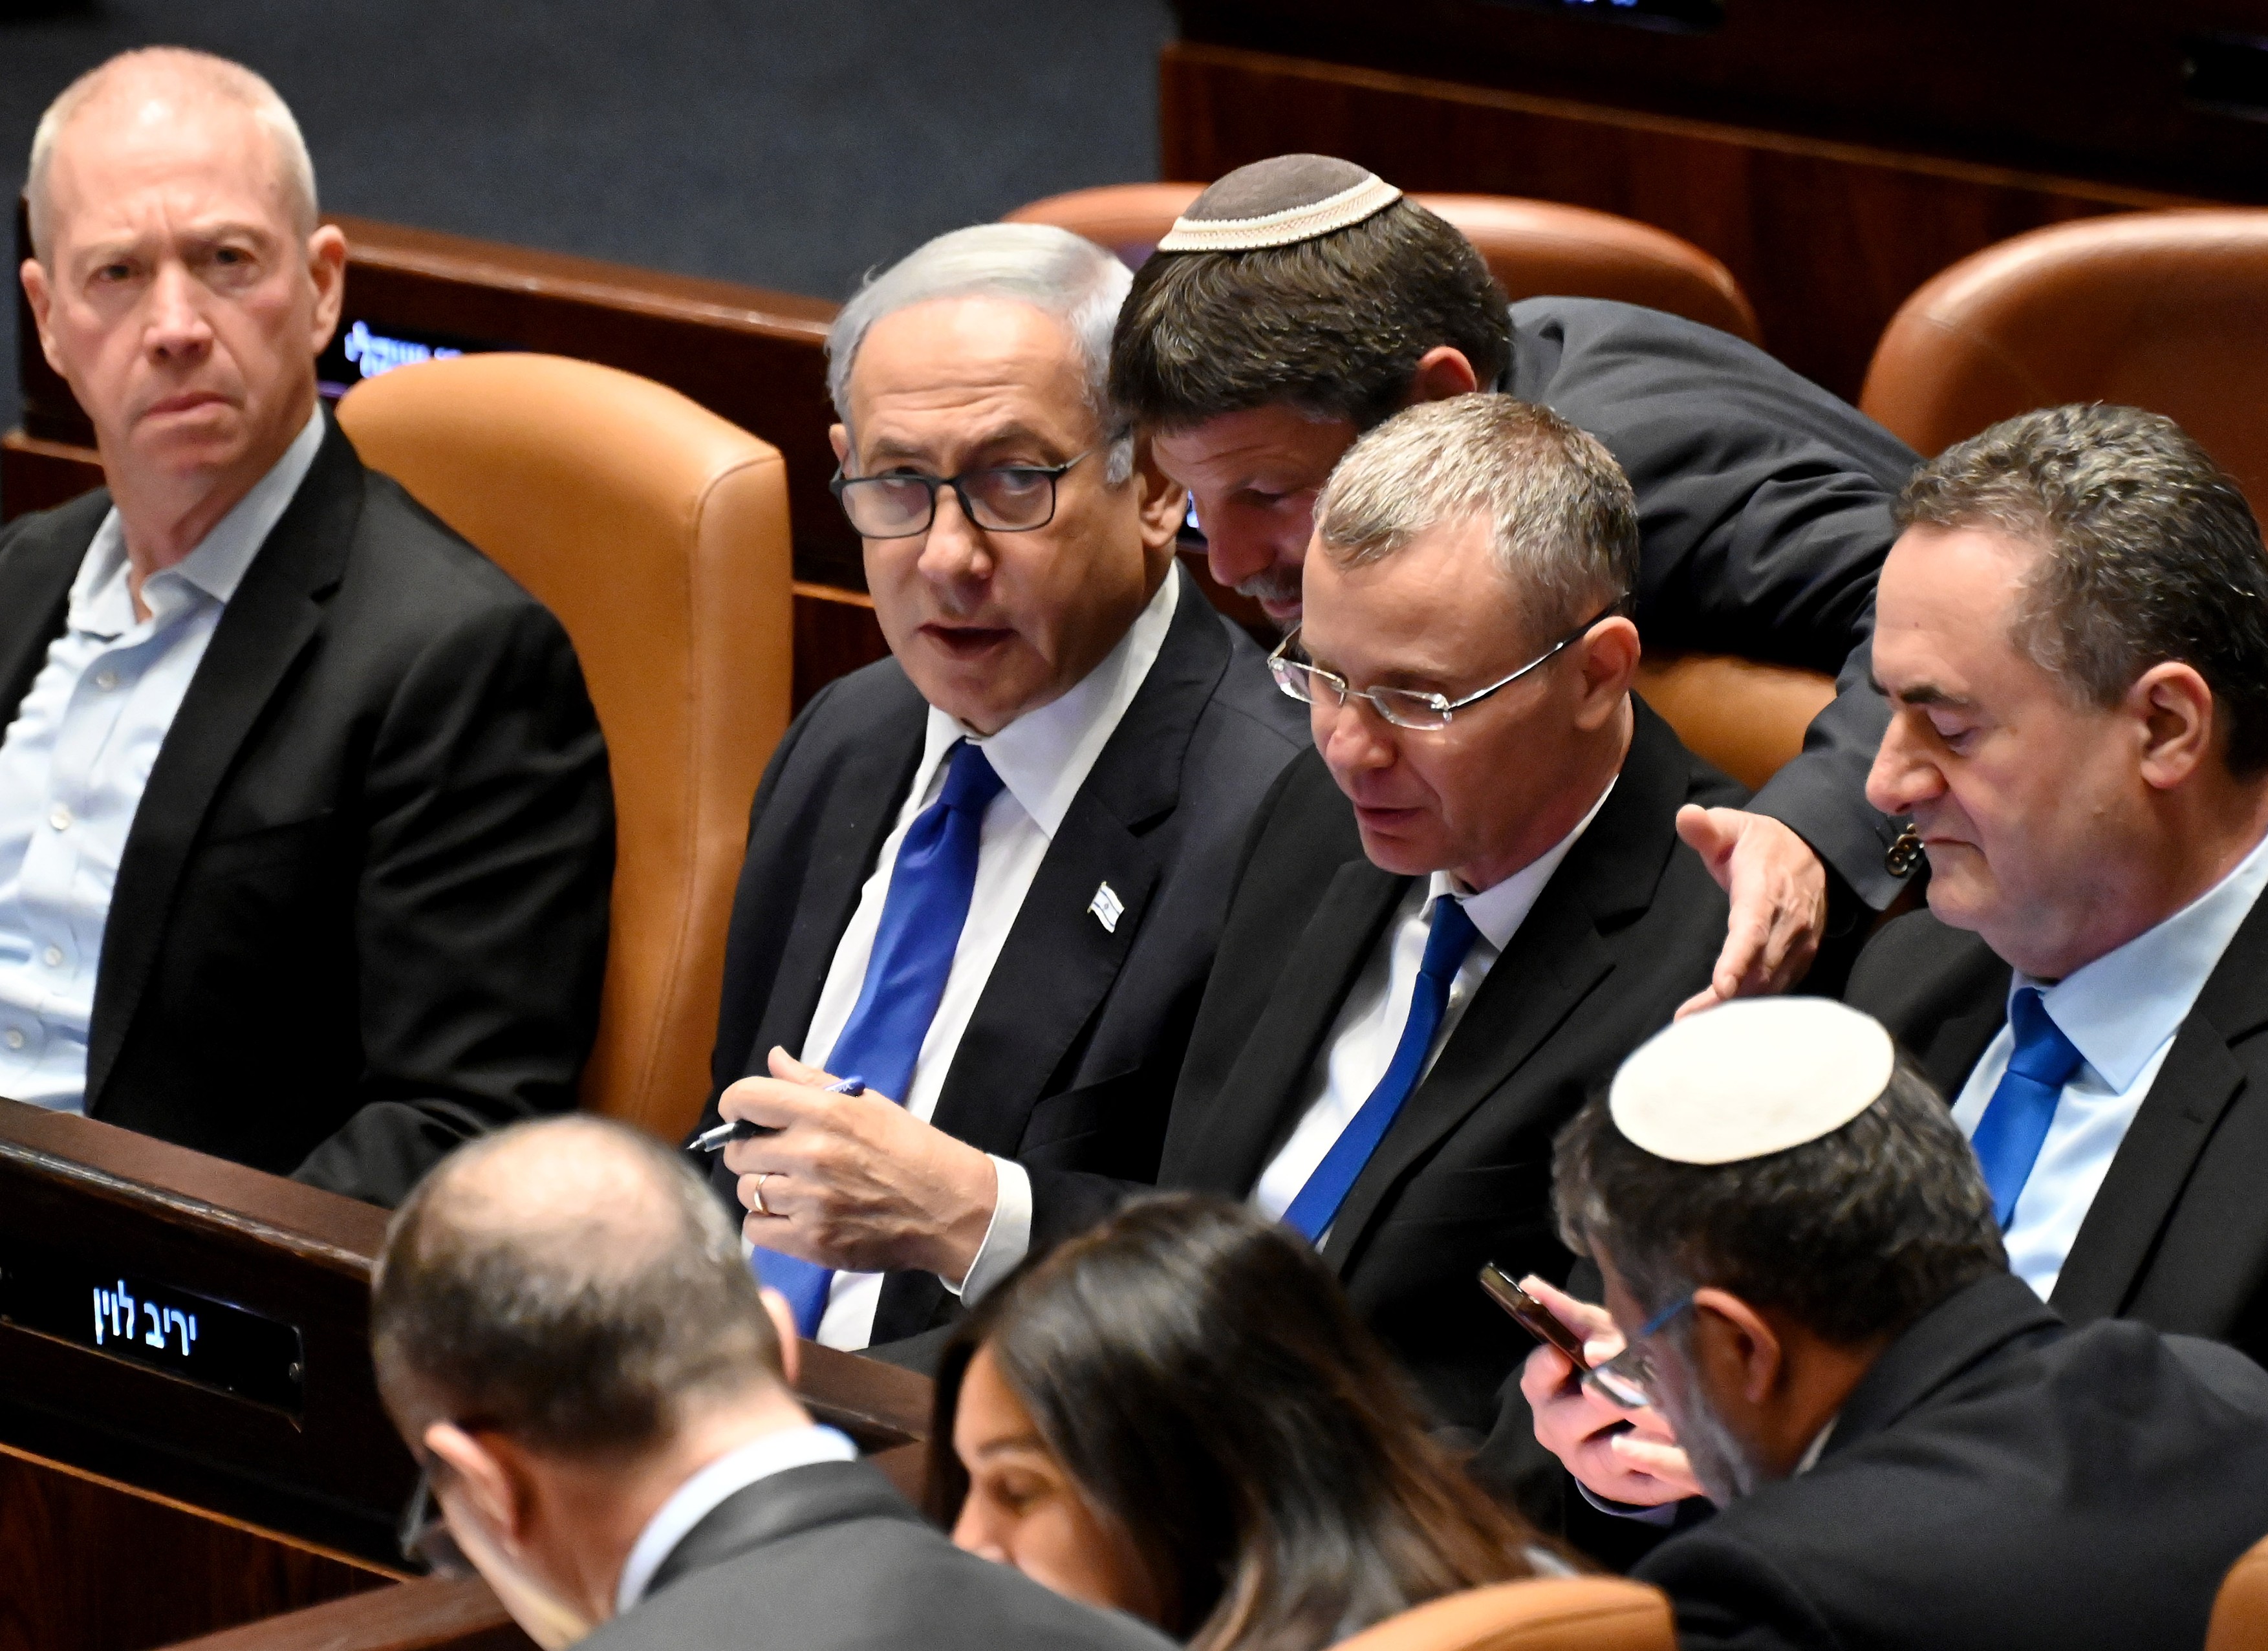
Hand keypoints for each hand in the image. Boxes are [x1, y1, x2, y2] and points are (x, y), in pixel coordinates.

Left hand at [720, 1047, 997, 1282]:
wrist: (949, 1208)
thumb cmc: (911, 1150)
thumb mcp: (868, 1104)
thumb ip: (814, 1082)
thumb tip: (774, 1059)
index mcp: (823, 1112)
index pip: (746, 1098)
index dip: (737, 1105)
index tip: (746, 1115)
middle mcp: (810, 1153)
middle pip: (738, 1151)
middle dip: (751, 1151)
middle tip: (777, 1157)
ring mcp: (809, 1201)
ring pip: (746, 1191)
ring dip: (762, 1189)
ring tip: (793, 1188)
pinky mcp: (812, 1241)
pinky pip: (755, 1229)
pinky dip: (768, 1223)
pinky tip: (794, 1215)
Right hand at [1517, 1276, 1701, 1507]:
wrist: (1621, 1426)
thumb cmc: (1604, 1368)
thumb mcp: (1590, 1337)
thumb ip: (1568, 1316)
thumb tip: (1529, 1285)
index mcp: (1545, 1391)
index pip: (1536, 1378)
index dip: (1549, 1368)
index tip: (1564, 1355)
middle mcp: (1557, 1431)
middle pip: (1572, 1419)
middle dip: (1606, 1401)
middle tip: (1635, 1387)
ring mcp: (1588, 1465)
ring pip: (1610, 1456)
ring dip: (1641, 1439)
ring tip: (1672, 1422)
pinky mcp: (1622, 1490)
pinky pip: (1643, 1485)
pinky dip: (1666, 1472)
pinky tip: (1690, 1453)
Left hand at [1674, 806, 1828, 1018]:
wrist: (1814, 851)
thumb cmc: (1761, 844)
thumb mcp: (1732, 825)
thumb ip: (1707, 827)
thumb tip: (1685, 817)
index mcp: (1765, 889)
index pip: (1752, 927)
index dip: (1738, 959)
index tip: (1721, 987)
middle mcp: (1788, 921)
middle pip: (1759, 968)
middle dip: (1726, 999)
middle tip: (1688, 1023)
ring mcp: (1799, 942)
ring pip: (1770, 984)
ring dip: (1739, 1009)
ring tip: (1699, 1028)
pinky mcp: (1803, 956)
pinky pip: (1780, 987)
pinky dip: (1756, 1006)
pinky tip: (1727, 1021)